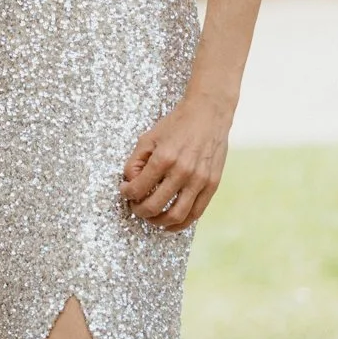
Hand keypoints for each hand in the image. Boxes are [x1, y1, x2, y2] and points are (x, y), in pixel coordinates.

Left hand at [121, 93, 231, 230]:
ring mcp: (200, 181)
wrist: (208, 115)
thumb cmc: (176, 125)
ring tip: (150, 218)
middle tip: (135, 207)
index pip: (139, 188)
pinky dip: (181, 223)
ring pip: (177, 216)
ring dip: (159, 222)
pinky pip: (196, 213)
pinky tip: (170, 223)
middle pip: (155, 206)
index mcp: (164, 158)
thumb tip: (129, 182)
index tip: (125, 192)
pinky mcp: (212, 185)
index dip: (127, 194)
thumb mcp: (148, 137)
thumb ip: (136, 161)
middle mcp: (183, 172)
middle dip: (139, 211)